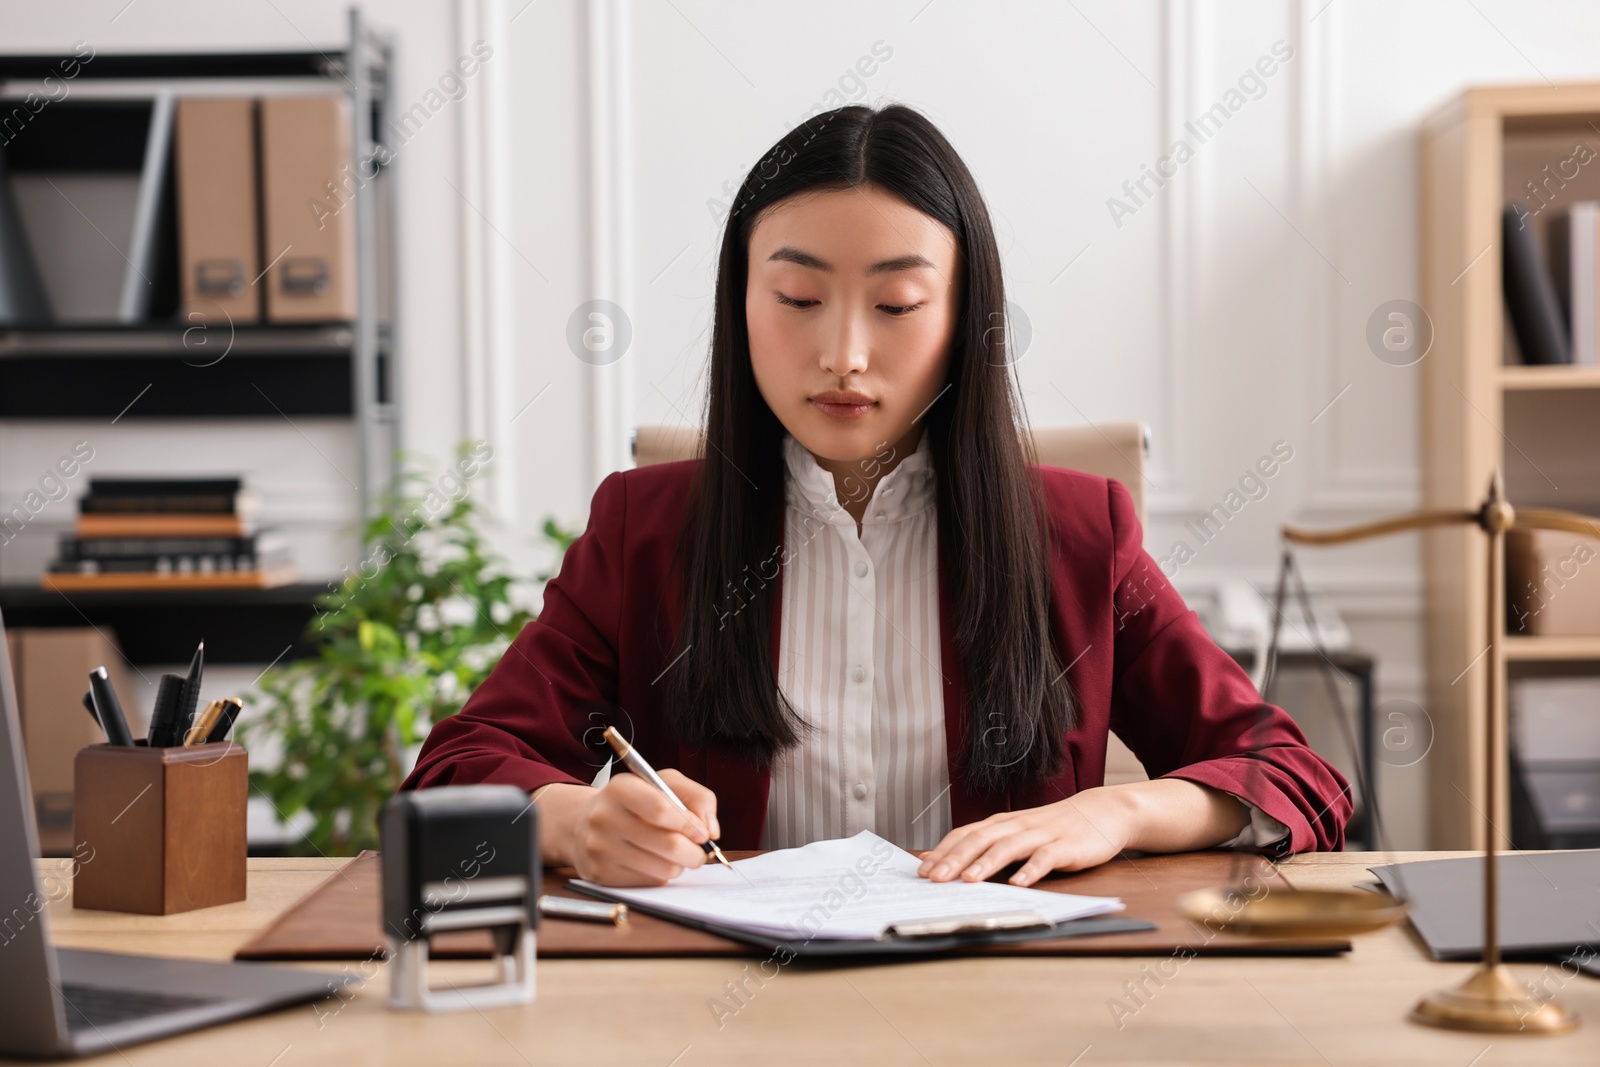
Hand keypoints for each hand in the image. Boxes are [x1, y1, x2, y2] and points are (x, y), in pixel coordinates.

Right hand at [543, 770, 720, 886]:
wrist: (583, 825)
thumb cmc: (635, 802)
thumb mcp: (665, 784)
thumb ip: (697, 797)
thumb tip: (711, 830)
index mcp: (620, 788)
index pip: (660, 810)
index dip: (689, 824)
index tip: (703, 833)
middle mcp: (604, 818)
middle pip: (668, 844)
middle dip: (695, 852)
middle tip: (700, 851)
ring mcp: (600, 849)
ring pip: (663, 868)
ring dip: (680, 865)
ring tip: (676, 854)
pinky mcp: (601, 875)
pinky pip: (649, 882)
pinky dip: (661, 874)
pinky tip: (654, 862)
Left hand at [916, 787, 1135, 886]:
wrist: (1103, 812)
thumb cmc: (1054, 828)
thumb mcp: (1019, 834)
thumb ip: (991, 847)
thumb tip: (954, 866)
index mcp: (1002, 824)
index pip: (965, 835)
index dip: (943, 851)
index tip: (922, 870)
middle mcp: (1017, 826)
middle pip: (980, 840)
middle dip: (955, 860)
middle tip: (934, 879)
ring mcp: (1042, 835)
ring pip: (1009, 847)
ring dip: (987, 864)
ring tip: (969, 880)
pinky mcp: (1066, 847)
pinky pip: (1046, 858)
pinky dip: (1031, 870)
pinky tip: (1019, 883)